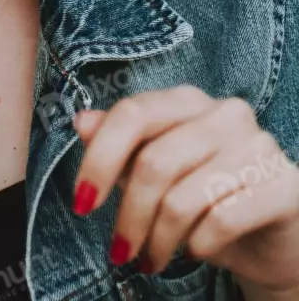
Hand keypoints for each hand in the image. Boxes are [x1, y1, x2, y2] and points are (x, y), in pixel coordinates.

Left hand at [71, 85, 298, 293]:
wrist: (274, 238)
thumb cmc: (207, 198)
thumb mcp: (159, 172)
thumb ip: (122, 146)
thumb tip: (81, 122)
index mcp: (189, 100)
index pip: (132, 113)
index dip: (99, 158)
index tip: (82, 203)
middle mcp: (225, 113)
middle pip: (154, 161)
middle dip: (128, 215)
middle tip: (119, 250)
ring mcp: (258, 146)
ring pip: (183, 197)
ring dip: (158, 240)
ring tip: (153, 259)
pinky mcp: (283, 186)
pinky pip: (222, 219)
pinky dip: (198, 245)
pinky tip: (195, 252)